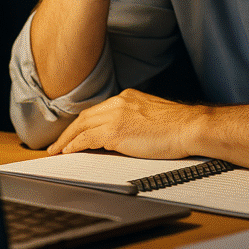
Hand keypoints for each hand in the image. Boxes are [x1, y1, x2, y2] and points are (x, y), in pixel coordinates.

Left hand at [48, 89, 202, 159]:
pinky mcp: (115, 131)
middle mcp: (120, 102)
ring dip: (67, 139)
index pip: (99, 110)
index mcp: (129, 97)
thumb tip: (122, 136)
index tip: (75, 132)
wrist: (190, 127)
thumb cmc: (180, 126)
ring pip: (82, 126)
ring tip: (58, 150)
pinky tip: (69, 151)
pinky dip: (74, 145)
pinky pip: (86, 138)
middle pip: (85, 116)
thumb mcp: (153, 116)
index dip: (83, 123)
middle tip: (58, 143)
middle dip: (69, 131)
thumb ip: (134, 120)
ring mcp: (116, 115)